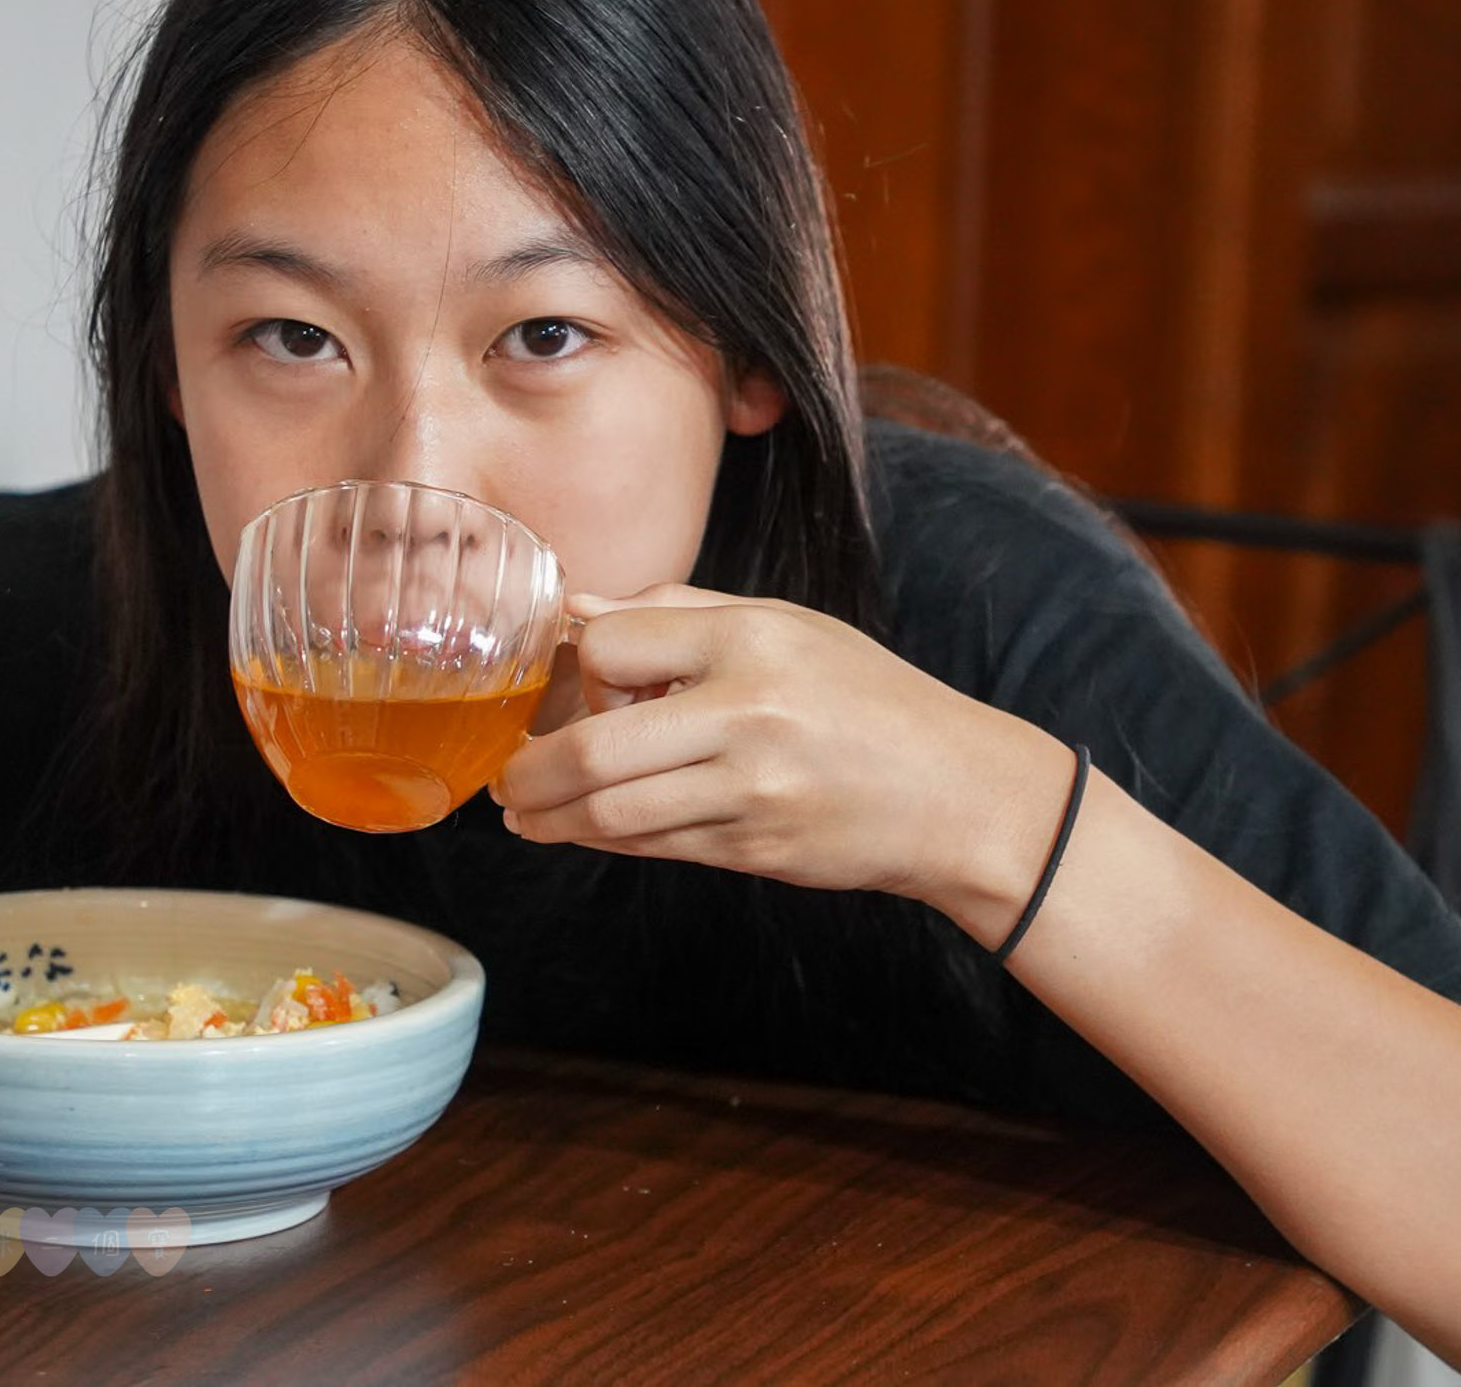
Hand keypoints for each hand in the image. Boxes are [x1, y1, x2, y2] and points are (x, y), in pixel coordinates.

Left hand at [491, 585, 1071, 928]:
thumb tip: (577, 611)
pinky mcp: (755, 849)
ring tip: (523, 813)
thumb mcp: (789, 627)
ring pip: (612, 813)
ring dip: (552, 818)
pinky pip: (653, 847)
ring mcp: (752, 790)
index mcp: (754, 639)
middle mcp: (749, 712)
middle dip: (528, 771)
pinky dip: (604, 839)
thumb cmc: (870, 701)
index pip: (612, 646)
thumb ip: (680, 612)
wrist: (958, 794)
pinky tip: (581, 830)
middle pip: (593, 748)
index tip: (566, 686)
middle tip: (502, 778)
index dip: (577, 669)